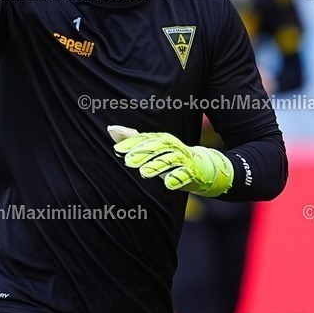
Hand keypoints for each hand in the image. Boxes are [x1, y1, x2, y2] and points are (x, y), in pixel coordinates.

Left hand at [108, 125, 233, 196]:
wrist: (202, 167)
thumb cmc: (170, 158)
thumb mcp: (152, 148)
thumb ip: (132, 140)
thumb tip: (111, 128)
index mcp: (161, 139)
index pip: (144, 139)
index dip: (131, 144)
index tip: (117, 150)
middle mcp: (172, 146)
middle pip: (156, 147)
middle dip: (142, 154)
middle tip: (127, 162)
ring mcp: (183, 158)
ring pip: (169, 160)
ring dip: (157, 166)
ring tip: (144, 172)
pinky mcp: (193, 172)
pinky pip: (185, 174)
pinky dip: (177, 178)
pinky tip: (168, 184)